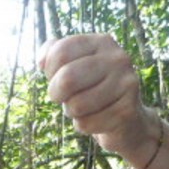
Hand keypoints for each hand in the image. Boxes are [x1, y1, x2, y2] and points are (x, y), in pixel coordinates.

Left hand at [38, 34, 159, 163]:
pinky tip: (96, 119)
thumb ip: (53, 52)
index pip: (61, 51)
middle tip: (63, 98)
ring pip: (76, 105)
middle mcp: (118, 59)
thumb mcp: (73, 64)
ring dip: (71, 111)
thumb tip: (42, 62)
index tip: (56, 77)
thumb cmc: (91, 89)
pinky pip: (86, 124)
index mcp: (102, 42)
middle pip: (67, 79)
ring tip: (83, 107)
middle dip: (56, 93)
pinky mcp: (127, 110)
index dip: (50, 70)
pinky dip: (83, 126)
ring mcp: (126, 84)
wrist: (126, 119)